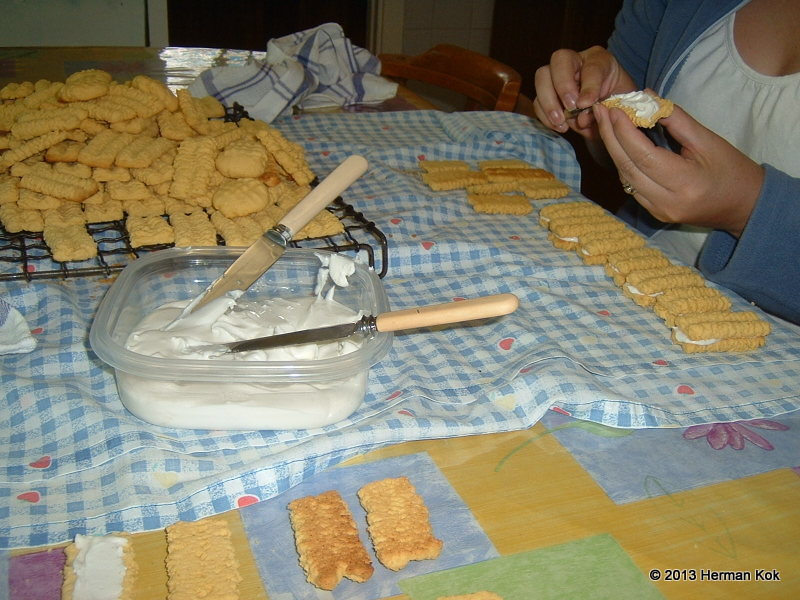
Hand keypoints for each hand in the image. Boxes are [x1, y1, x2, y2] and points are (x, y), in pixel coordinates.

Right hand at [532, 46, 635, 138]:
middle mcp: (575, 62)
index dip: (589, 85)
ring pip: (542, 77)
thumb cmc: (617, 103)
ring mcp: (558, 76)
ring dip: (548, 102)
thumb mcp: (619, 103)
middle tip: (570, 108)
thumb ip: (604, 107)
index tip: (587, 104)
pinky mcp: (547, 93)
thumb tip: (580, 118)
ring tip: (561, 122)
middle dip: (562, 86)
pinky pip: (538, 100)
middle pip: (558, 60)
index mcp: (598, 60)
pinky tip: (559, 126)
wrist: (610, 112)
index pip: (591, 66)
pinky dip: (544, 115)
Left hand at [592, 102, 763, 236]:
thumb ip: (676, 120)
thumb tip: (647, 98)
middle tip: (599, 111)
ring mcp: (657, 210)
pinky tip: (618, 144)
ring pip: (625, 177)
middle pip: (627, 167)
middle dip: (610, 136)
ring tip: (605, 123)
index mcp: (684, 183)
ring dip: (613, 149)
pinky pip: (631, 185)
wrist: (744, 206)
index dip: (624, 131)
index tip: (613, 108)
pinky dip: (623, 163)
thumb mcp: (708, 140)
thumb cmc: (731, 170)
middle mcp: (666, 201)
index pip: (643, 155)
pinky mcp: (654, 213)